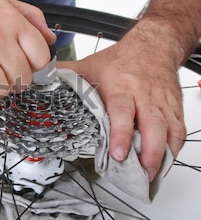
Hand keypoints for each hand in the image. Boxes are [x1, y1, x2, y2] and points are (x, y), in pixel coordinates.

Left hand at [58, 29, 185, 181]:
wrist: (154, 45)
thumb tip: (40, 81)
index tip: (117, 153)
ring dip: (163, 154)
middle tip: (141, 171)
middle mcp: (144, 95)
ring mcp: (162, 102)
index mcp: (121, 86)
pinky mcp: (174, 108)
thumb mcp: (90, 65)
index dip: (121, 133)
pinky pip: (179, 130)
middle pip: (152, 125)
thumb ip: (67, 75)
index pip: (122, 111)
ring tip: (152, 174)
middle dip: (149, 151)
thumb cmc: (122, 59)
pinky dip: (175, 149)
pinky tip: (165, 162)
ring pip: (170, 130)